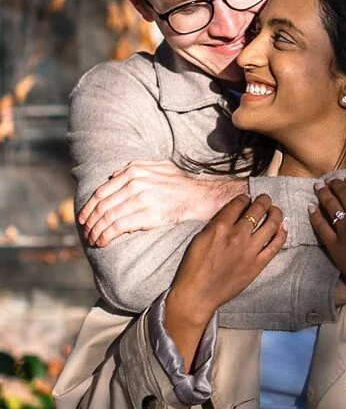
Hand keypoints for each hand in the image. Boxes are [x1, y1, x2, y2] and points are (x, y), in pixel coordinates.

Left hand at [78, 159, 246, 246]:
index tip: (82, 219)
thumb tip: (114, 174)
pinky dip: (106, 235)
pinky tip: (102, 242)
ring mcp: (141, 198)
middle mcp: (135, 183)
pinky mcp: (148, 214)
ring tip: (92, 240)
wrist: (200, 198)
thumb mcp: (159, 167)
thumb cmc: (180, 185)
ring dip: (96, 231)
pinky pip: (119, 226)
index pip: (101, 191)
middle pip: (102, 205)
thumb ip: (137, 166)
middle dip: (90, 222)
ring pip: (108, 217)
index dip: (88, 207)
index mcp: (134, 171)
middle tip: (85, 233)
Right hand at [168, 194, 286, 316]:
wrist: (197, 294)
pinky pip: (276, 245)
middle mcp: (238, 235)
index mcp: (220, 227)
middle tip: (265, 198)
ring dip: (276, 212)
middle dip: (264, 200)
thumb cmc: (193, 267)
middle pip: (257, 209)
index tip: (247, 198)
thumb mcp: (199, 238)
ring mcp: (250, 250)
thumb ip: (216, 224)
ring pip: (271, 224)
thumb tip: (231, 215)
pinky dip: (282, 233)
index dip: (245, 198)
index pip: (239, 203)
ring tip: (275, 210)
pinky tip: (283, 226)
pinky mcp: (258, 264)